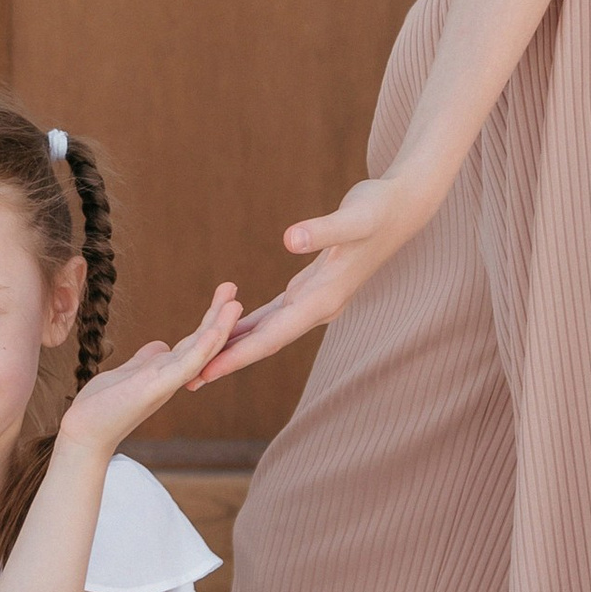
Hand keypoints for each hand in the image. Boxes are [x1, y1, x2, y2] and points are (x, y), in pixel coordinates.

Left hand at [55, 286, 242, 452]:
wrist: (85, 433)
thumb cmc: (102, 407)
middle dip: (218, 315)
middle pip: (202, 342)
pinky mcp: (156, 388)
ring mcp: (166, 383)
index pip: (194, 342)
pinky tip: (214, 332)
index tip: (224, 298)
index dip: (209, 320)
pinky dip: (201, 348)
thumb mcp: (127, 374)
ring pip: (200, 352)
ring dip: (219, 327)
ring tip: (236, 303)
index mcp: (165, 372)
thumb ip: (146, 360)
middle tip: (233, 287)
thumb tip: (160, 346)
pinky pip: (184, 366)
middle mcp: (172, 378)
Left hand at [191, 176, 429, 379]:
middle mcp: (319, 307)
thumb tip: (291, 239)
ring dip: (237, 347)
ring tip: (201, 364)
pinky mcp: (312, 289)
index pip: (272, 336)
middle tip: (188, 382)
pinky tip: (229, 329)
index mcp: (324, 299)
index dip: (238, 355)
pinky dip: (250, 324)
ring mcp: (316, 301)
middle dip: (229, 362)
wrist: (402, 208)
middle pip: (266, 342)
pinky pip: (274, 314)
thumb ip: (324, 230)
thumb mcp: (354, 217)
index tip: (206, 372)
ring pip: (268, 331)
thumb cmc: (378, 209)